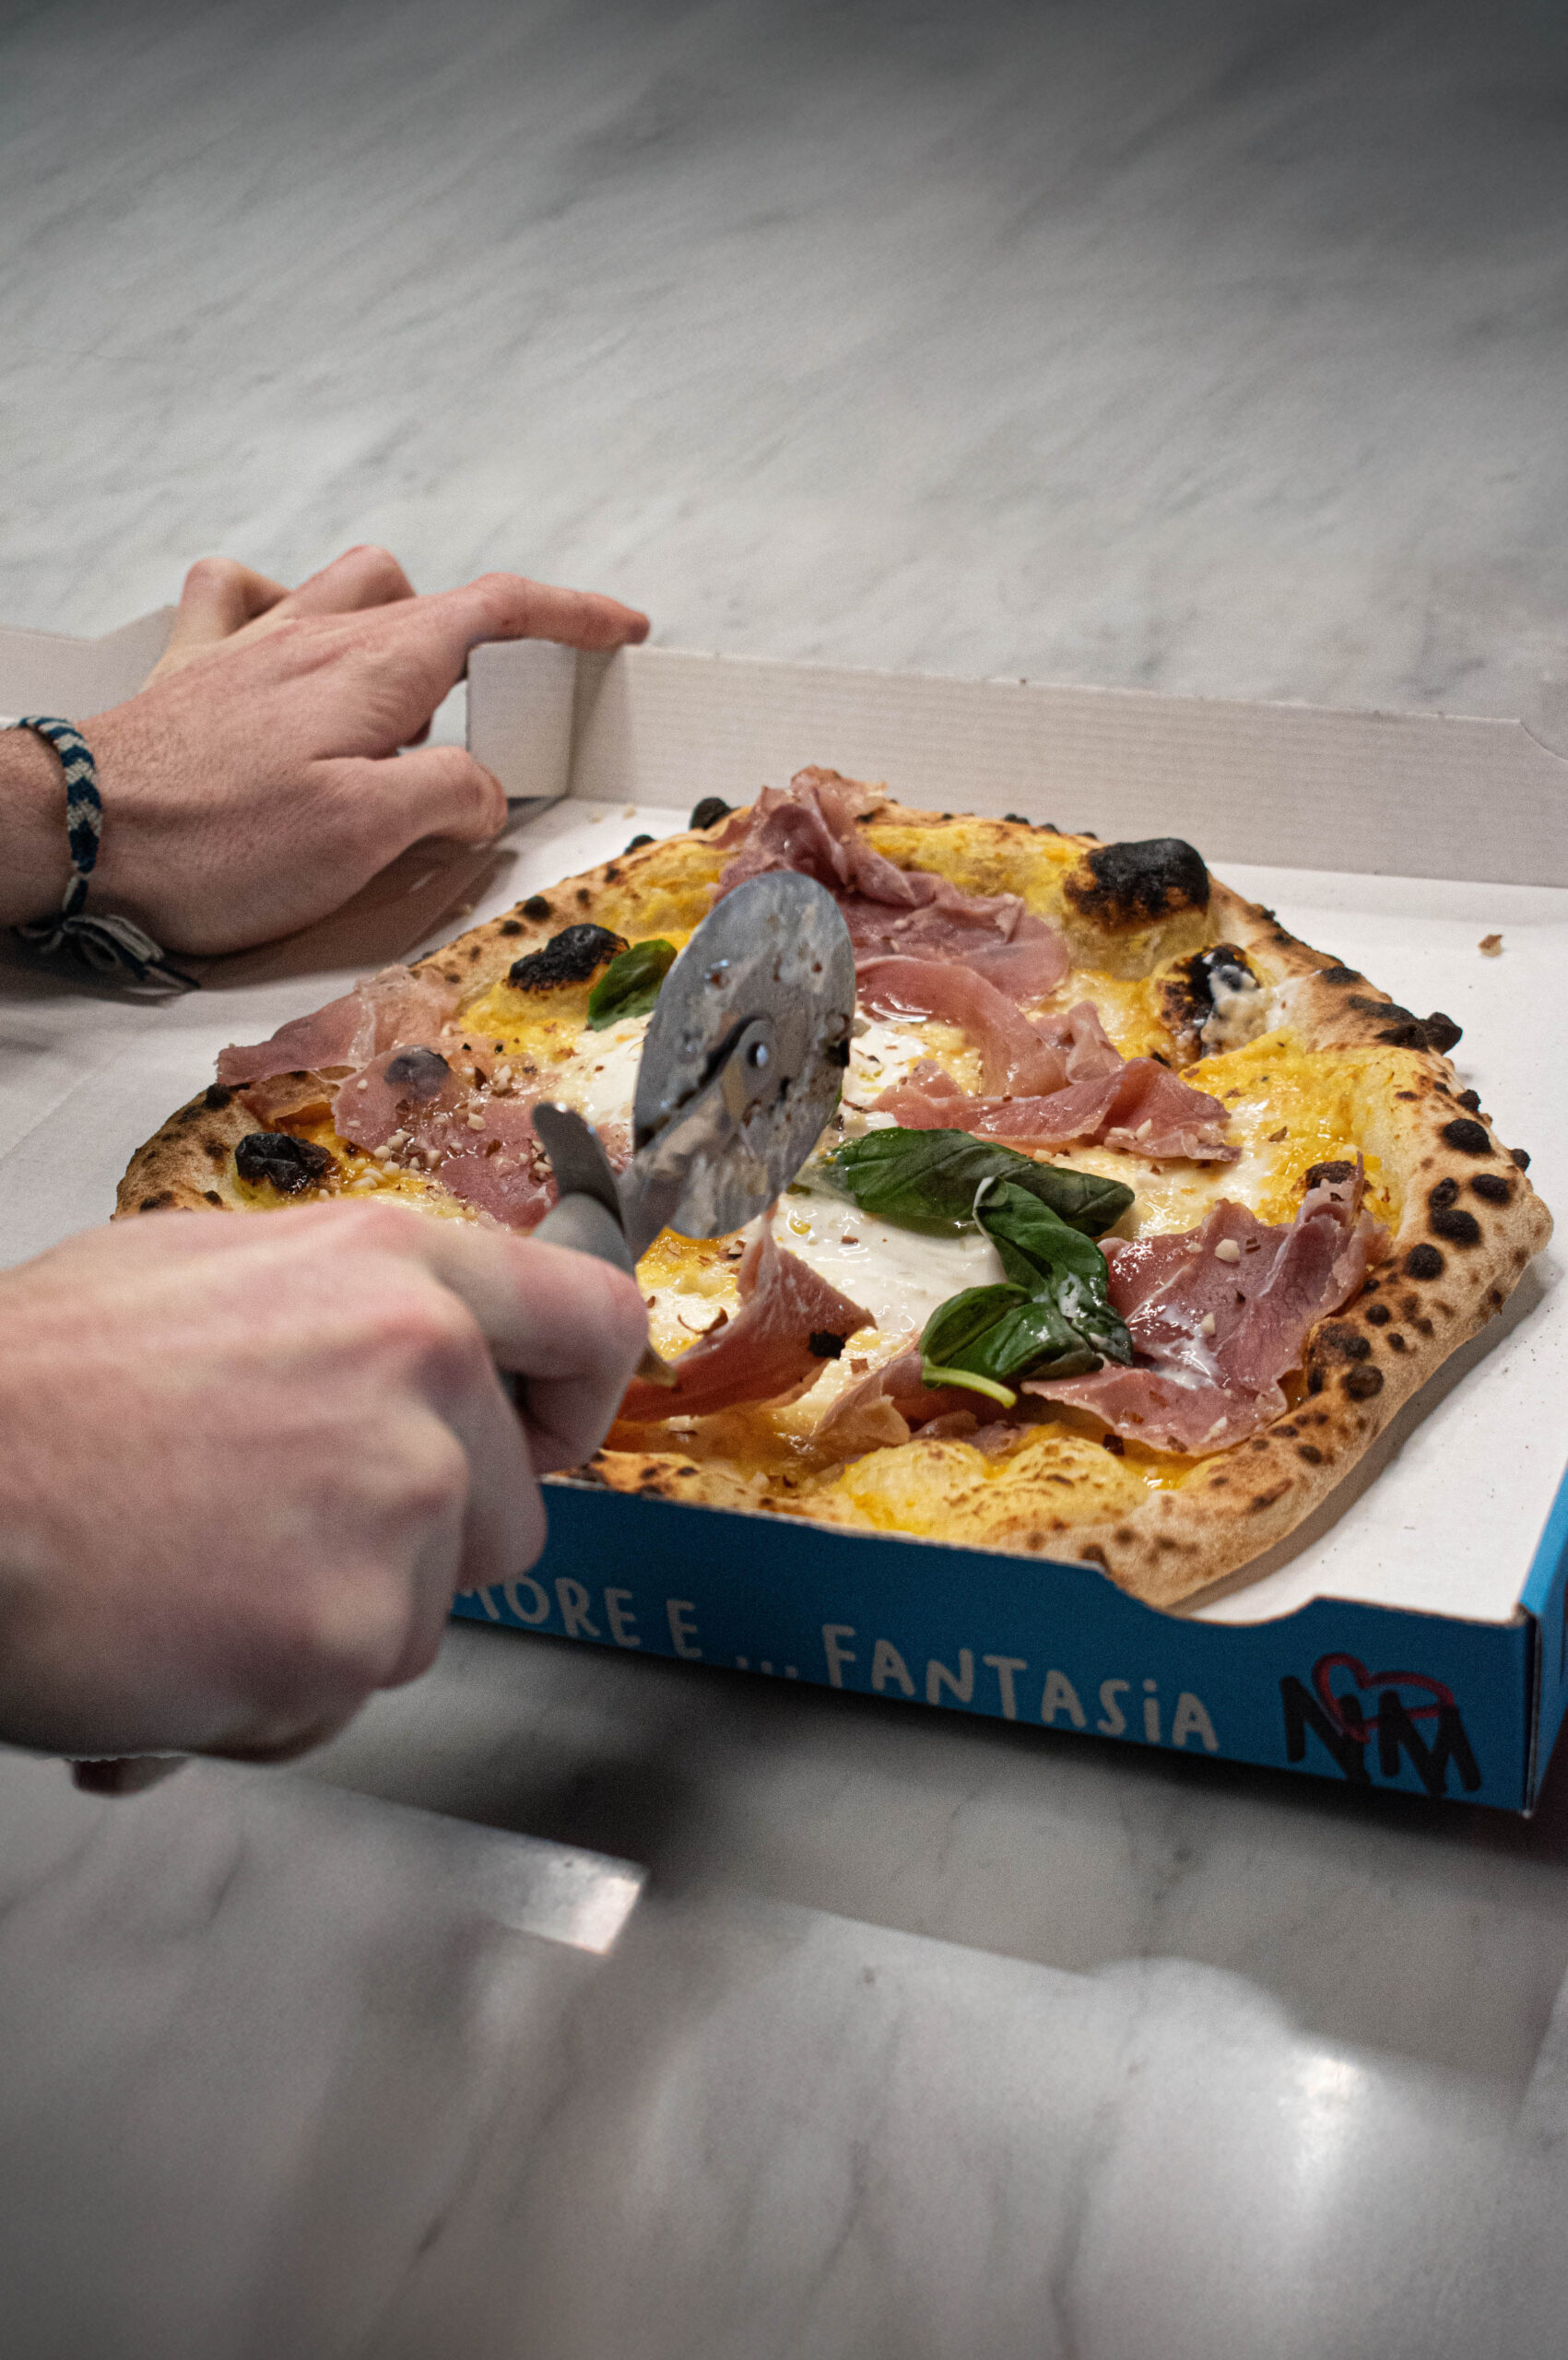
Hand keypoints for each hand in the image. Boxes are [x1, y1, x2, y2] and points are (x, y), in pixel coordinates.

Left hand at [0, 546, 648, 952]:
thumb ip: (448, 798)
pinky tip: (286, 646)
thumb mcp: (364, 837)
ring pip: (347, 583)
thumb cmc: (211, 842)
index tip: (619, 630)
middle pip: (430, 597)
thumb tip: (482, 792)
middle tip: (501, 714)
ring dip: (395, 618)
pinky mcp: (196, 671)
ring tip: (404, 695)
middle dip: (487, 634)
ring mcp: (252, 645)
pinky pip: (241, 593)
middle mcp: (317, 638)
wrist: (74, 833)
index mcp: (375, 669)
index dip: (574, 614)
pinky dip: (278, 604)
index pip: (501, 609)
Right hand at [0, 1203, 646, 1767]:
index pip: (590, 1320)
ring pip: (419, 1623)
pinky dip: (258, 1704)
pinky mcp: (347, 1630)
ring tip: (190, 1583)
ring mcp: (397, 1502)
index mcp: (396, 1269)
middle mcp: (425, 1371)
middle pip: (507, 1517)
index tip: (547, 1442)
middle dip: (411, 1554)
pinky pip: (340, 1703)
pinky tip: (166, 1649)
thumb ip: (345, 1314)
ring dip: (321, 1631)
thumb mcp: (204, 1276)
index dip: (577, 1400)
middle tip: (274, 1540)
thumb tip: (416, 1357)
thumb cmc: (33, 1387)